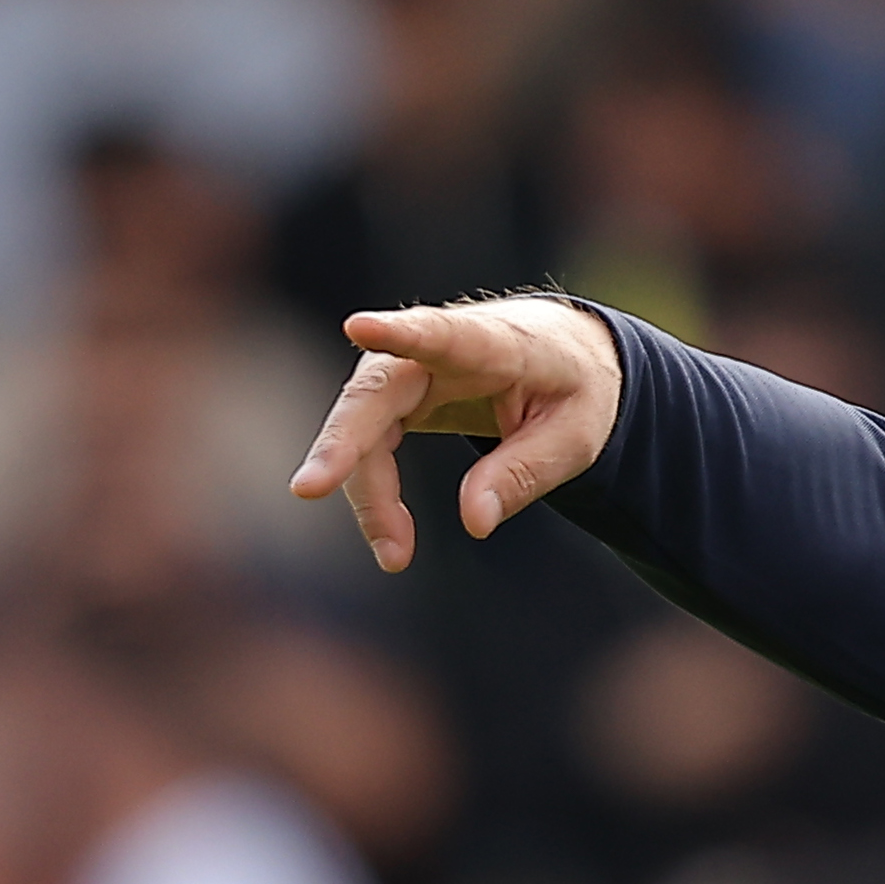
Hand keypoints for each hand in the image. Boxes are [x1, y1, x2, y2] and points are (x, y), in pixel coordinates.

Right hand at [290, 296, 627, 573]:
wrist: (562, 354)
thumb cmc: (572, 387)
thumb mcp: (576, 435)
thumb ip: (525, 472)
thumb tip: (474, 522)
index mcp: (495, 343)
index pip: (442, 335)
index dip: (400, 333)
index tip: (359, 327)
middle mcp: (435, 348)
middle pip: (375, 392)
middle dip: (342, 441)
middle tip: (308, 489)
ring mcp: (406, 370)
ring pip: (363, 428)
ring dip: (369, 494)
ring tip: (394, 556)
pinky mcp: (394, 399)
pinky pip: (369, 447)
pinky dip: (377, 495)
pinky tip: (393, 540)